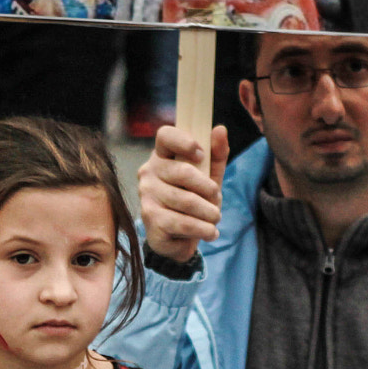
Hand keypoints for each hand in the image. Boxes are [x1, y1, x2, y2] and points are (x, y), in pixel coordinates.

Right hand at [139, 123, 230, 263]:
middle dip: (208, 188)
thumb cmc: (194, 201)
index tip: (201, 154)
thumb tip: (220, 129)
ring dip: (209, 213)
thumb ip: (216, 155)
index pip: (165, 136)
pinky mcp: (150, 220)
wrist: (179, 239)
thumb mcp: (209, 177)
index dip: (184, 141)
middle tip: (217, 199)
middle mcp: (149, 173)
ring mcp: (147, 196)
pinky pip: (183, 223)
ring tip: (215, 218)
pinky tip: (210, 233)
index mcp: (162, 156)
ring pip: (187, 201)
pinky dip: (203, 230)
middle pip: (183, 172)